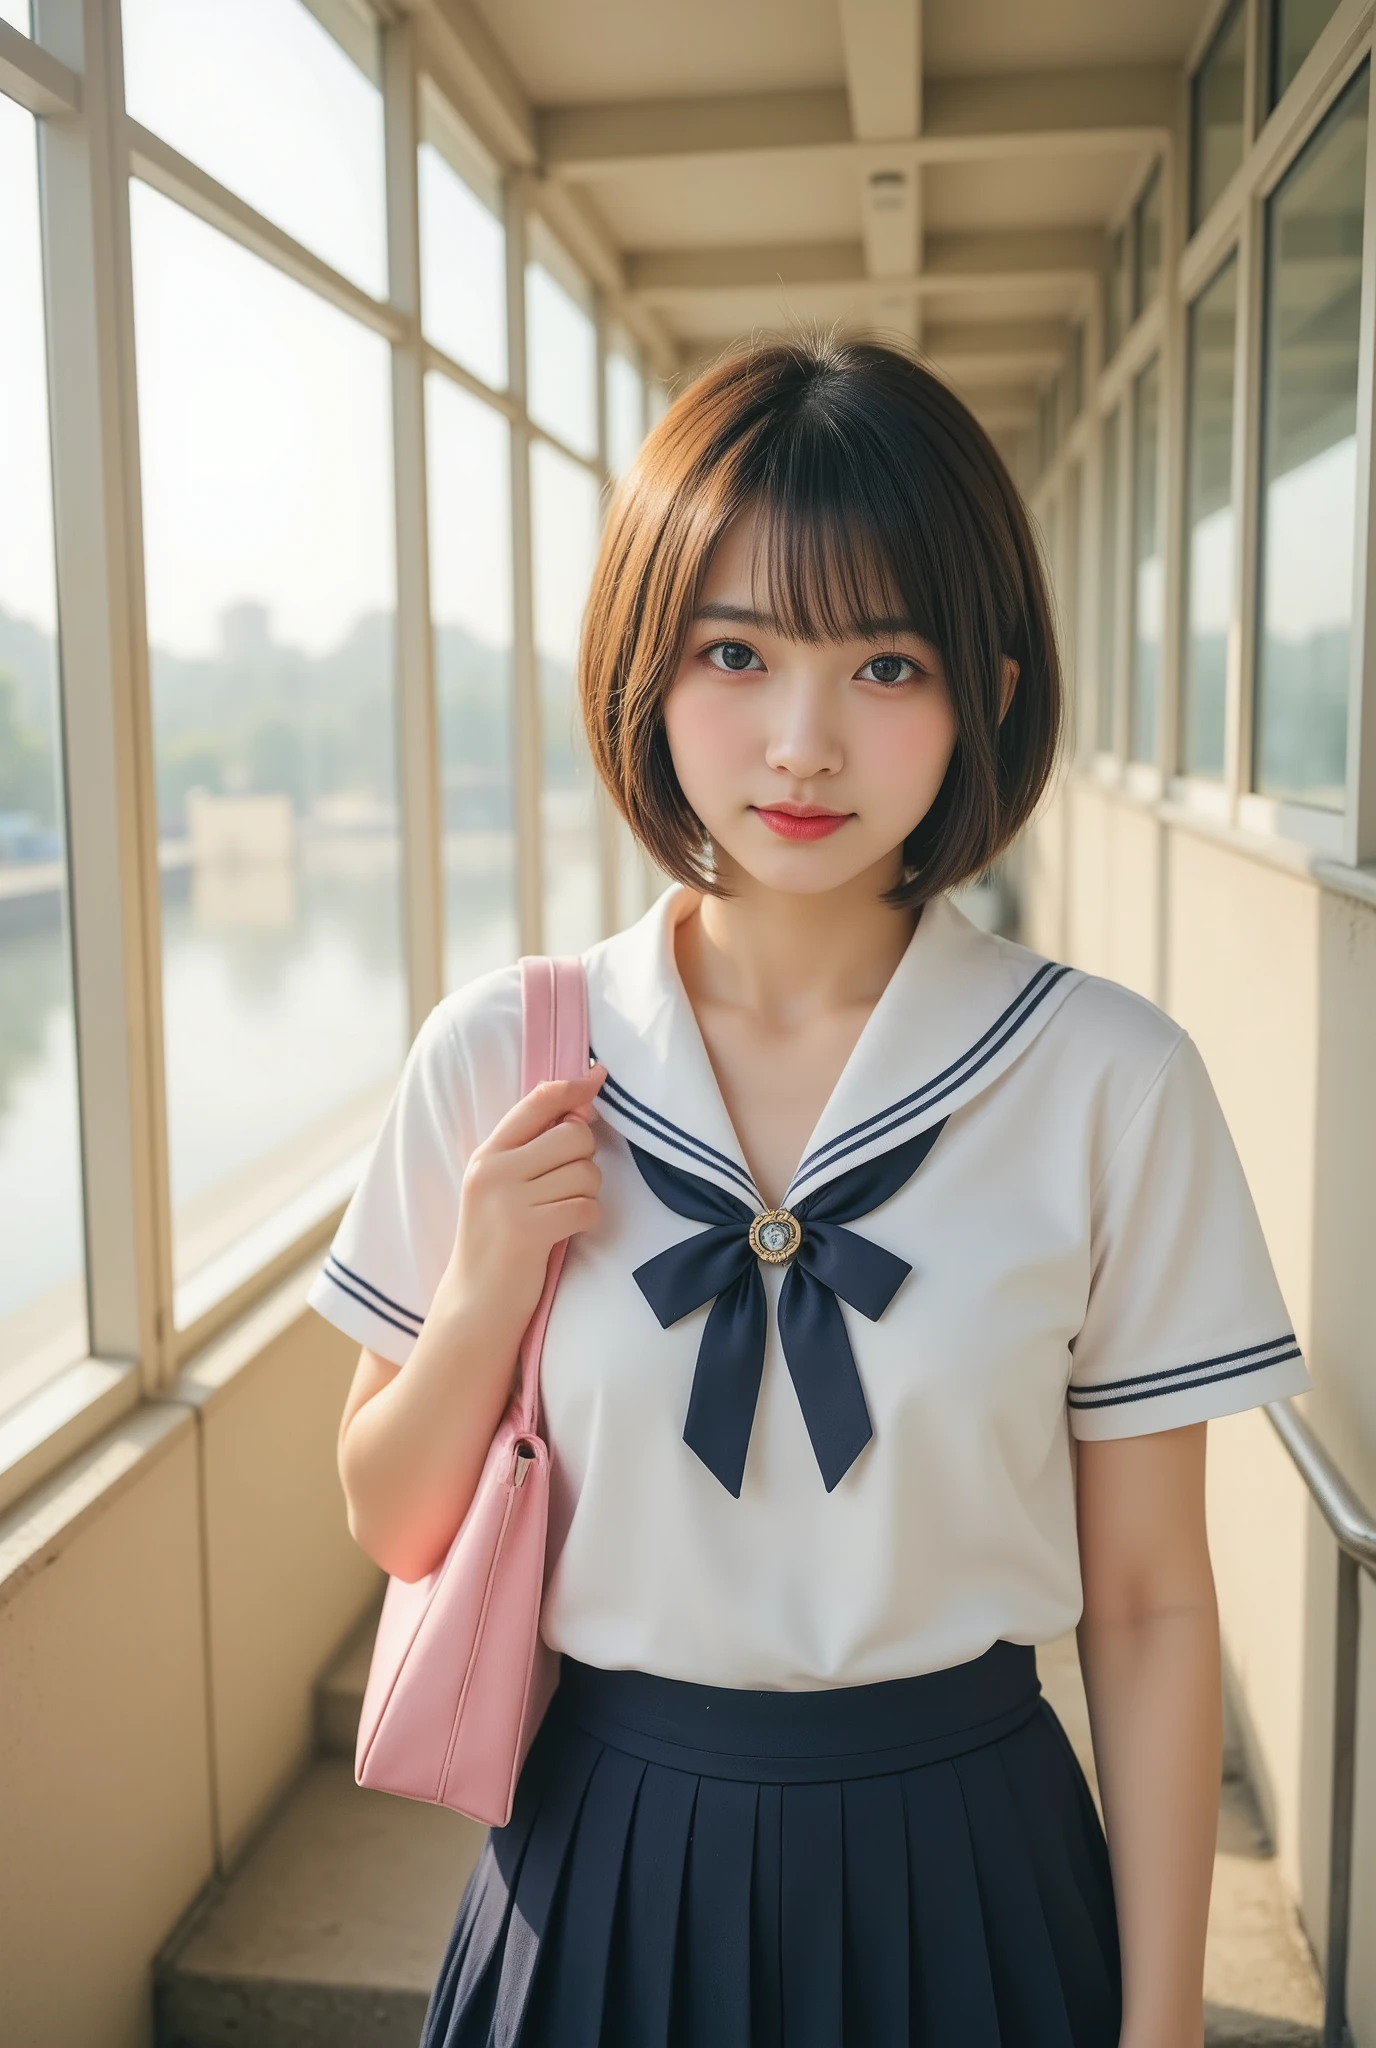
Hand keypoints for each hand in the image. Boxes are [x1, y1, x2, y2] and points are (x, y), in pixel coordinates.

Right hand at [444, 1064, 606, 1335]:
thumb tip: (582, 1109)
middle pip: (574, 1135)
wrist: (476, 1303)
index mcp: (487, 1155)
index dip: (572, 1087)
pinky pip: (586, 1208)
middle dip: (585, 1159)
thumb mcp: (501, 1188)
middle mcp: (494, 1171)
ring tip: (560, 1213)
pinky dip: (586, 1220)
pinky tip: (564, 1232)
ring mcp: (509, 1201)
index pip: (536, 1101)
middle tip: (566, 1187)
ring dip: (586, 1195)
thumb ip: (532, 1150)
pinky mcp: (529, 1231)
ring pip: (586, 1173)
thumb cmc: (499, 1241)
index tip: (597, 1075)